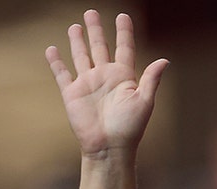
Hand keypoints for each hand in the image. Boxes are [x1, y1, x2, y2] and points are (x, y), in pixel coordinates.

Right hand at [46, 10, 168, 157]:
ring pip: (81, 56)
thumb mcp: (144, 102)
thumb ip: (151, 80)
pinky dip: (56, 62)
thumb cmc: (130, 128)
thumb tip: (165, 60)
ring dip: (78, 41)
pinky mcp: (72, 94)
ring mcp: (88, 84)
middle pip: (100, 47)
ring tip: (75, 26)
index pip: (124, 48)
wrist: (108, 147)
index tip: (123, 15)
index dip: (124, 32)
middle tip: (91, 12)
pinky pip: (62, 74)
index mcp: (124, 77)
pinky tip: (52, 49)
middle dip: (96, 30)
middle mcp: (105, 77)